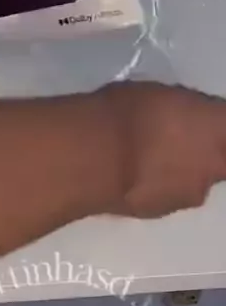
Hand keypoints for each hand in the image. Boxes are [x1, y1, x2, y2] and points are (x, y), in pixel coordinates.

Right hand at [106, 84, 225, 217]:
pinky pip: (168, 195)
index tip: (200, 118)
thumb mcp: (157, 93)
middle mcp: (214, 164)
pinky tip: (130, 175)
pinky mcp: (163, 212)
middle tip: (180, 139)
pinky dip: (156, 186)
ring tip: (145, 158)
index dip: (217, 123)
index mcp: (218, 125)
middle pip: (223, 161)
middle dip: (209, 153)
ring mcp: (190, 193)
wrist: (92, 157)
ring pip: (195, 181)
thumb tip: (181, 117)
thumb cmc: (125, 111)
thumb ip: (181, 109)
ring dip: (180, 171)